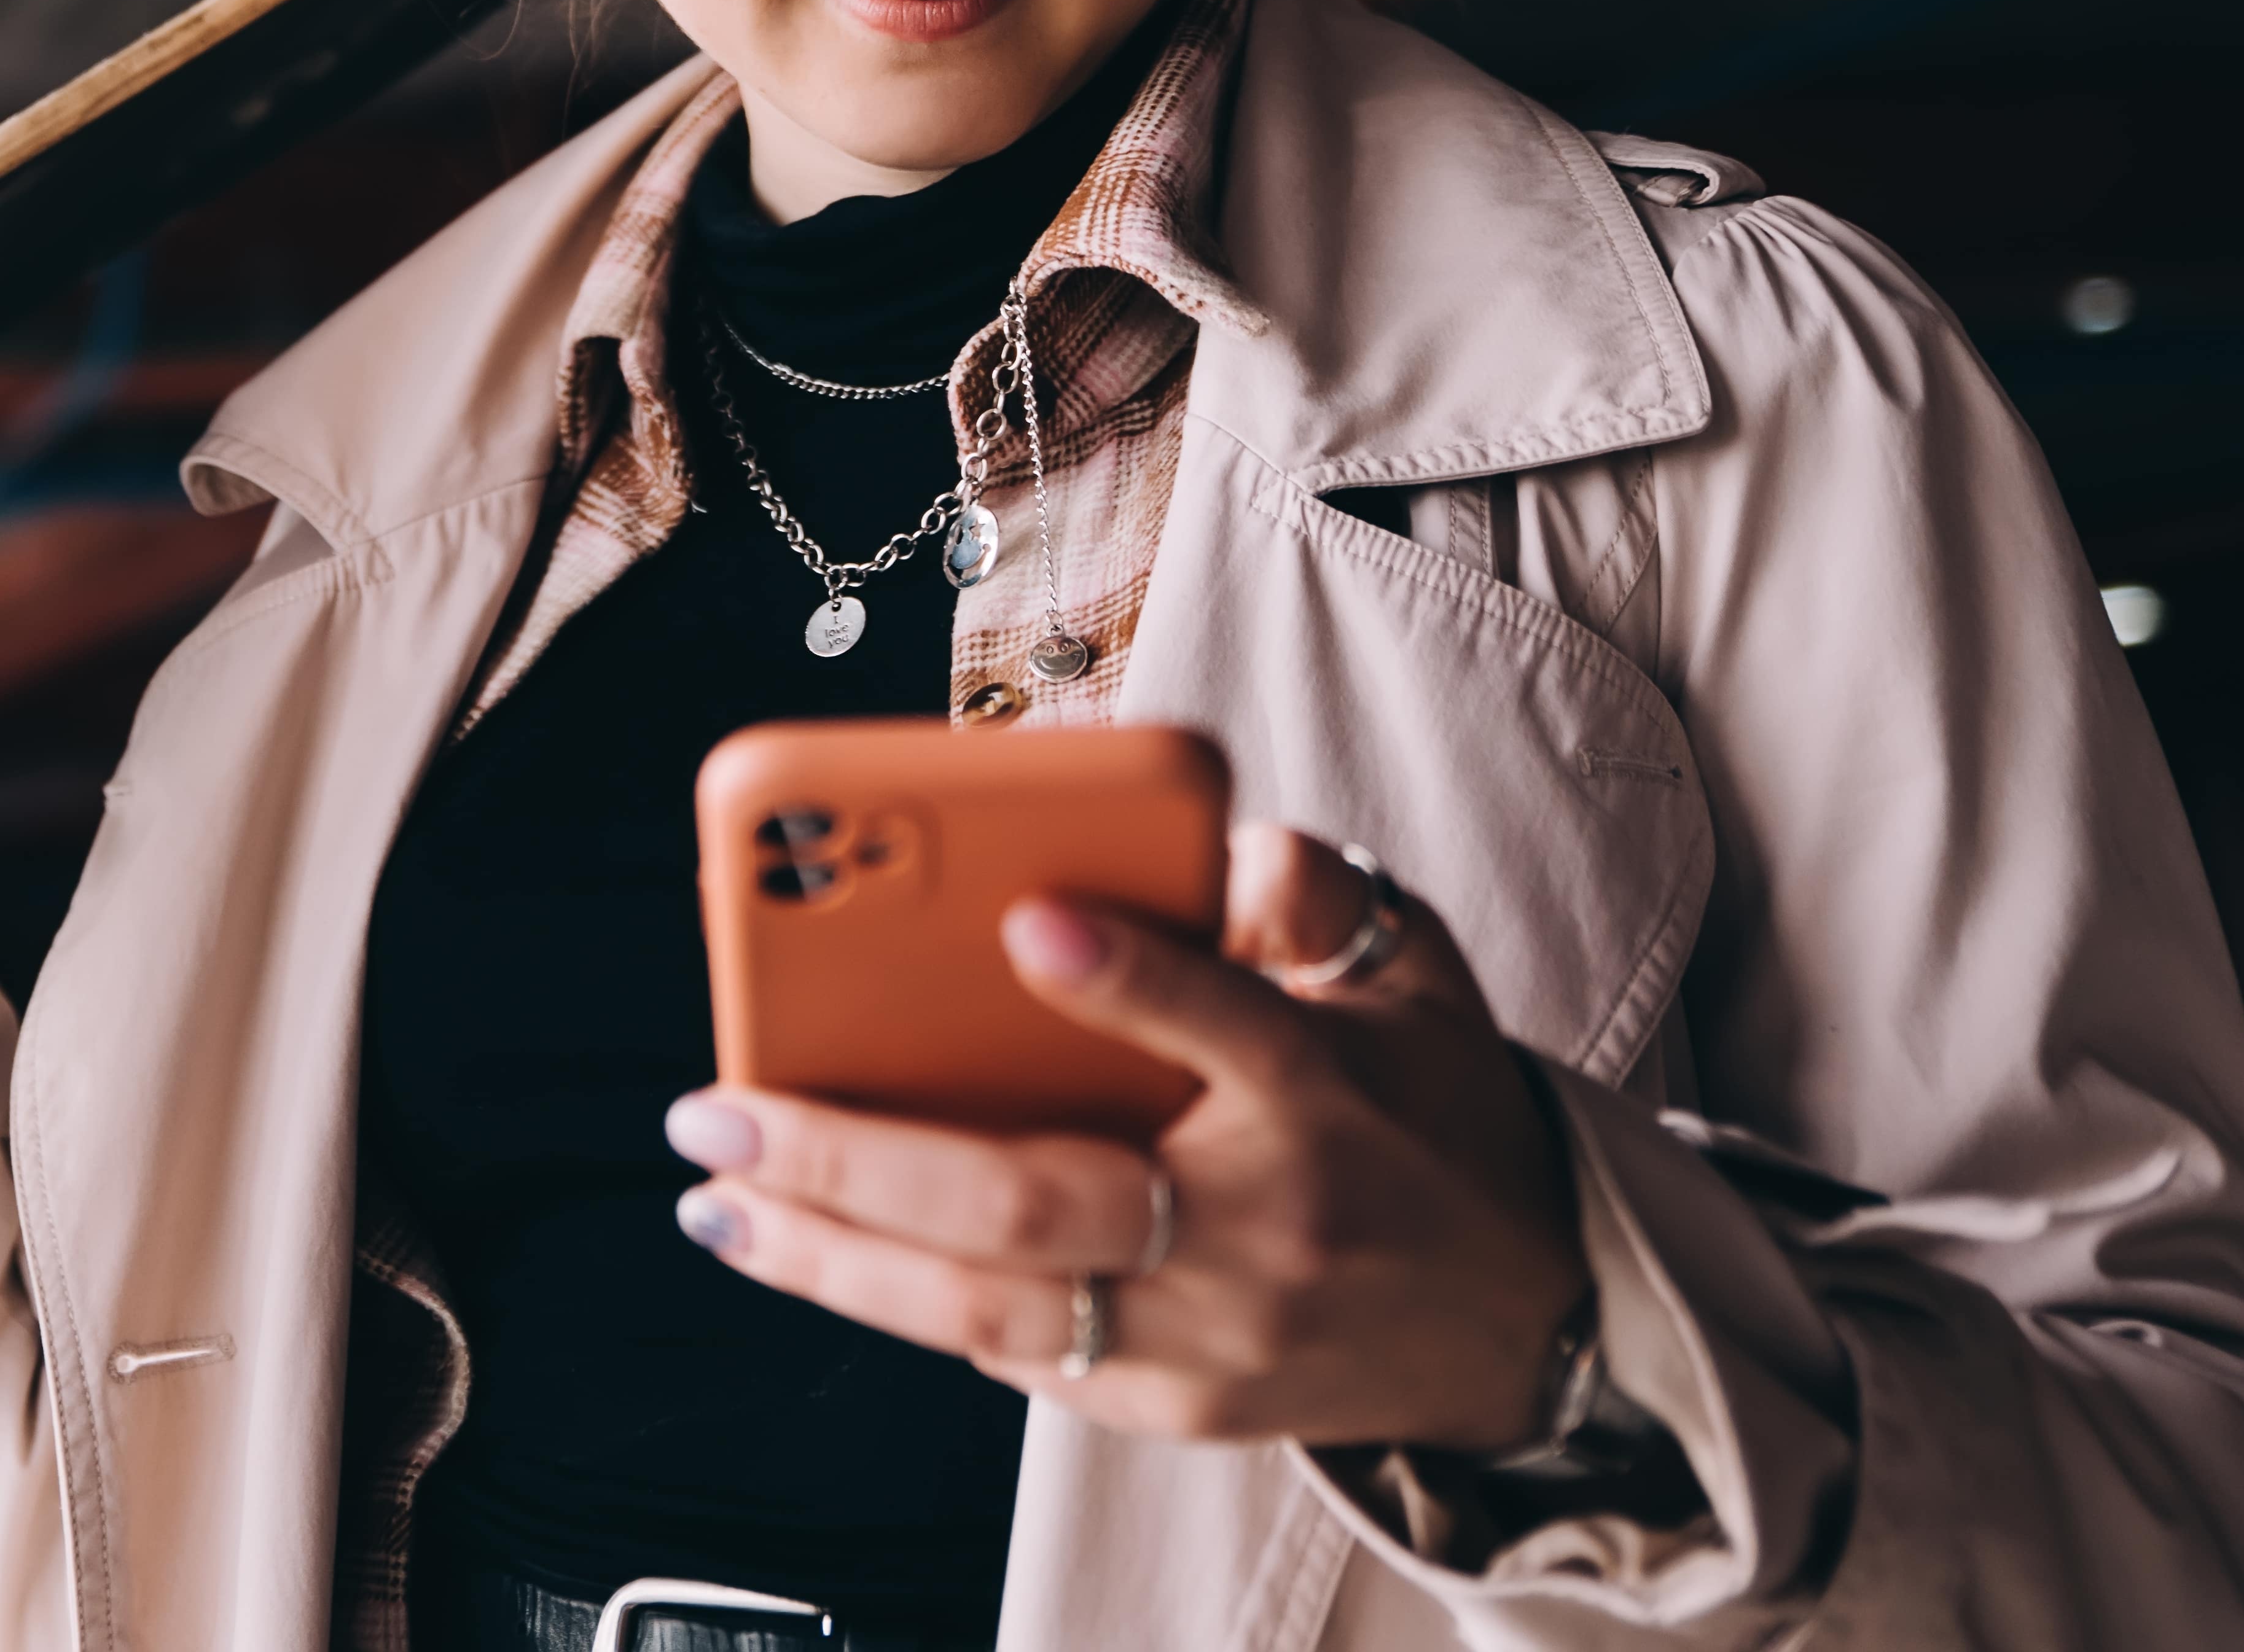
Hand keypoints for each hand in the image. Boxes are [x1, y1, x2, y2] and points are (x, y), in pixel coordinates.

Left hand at [663, 824, 1586, 1449]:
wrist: (1525, 1318)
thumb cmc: (1427, 1114)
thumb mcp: (1411, 977)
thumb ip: (1313, 895)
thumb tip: (1218, 837)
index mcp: (1324, 1094)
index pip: (1225, 1024)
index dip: (1125, 974)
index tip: (1021, 916)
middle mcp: (1261, 1225)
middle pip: (1041, 1197)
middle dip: (859, 1156)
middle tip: (724, 1107)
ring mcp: (1211, 1335)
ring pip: (991, 1305)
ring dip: (831, 1255)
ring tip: (718, 1199)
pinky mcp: (1175, 1406)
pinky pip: (1015, 1354)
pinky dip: (902, 1301)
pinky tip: (806, 1246)